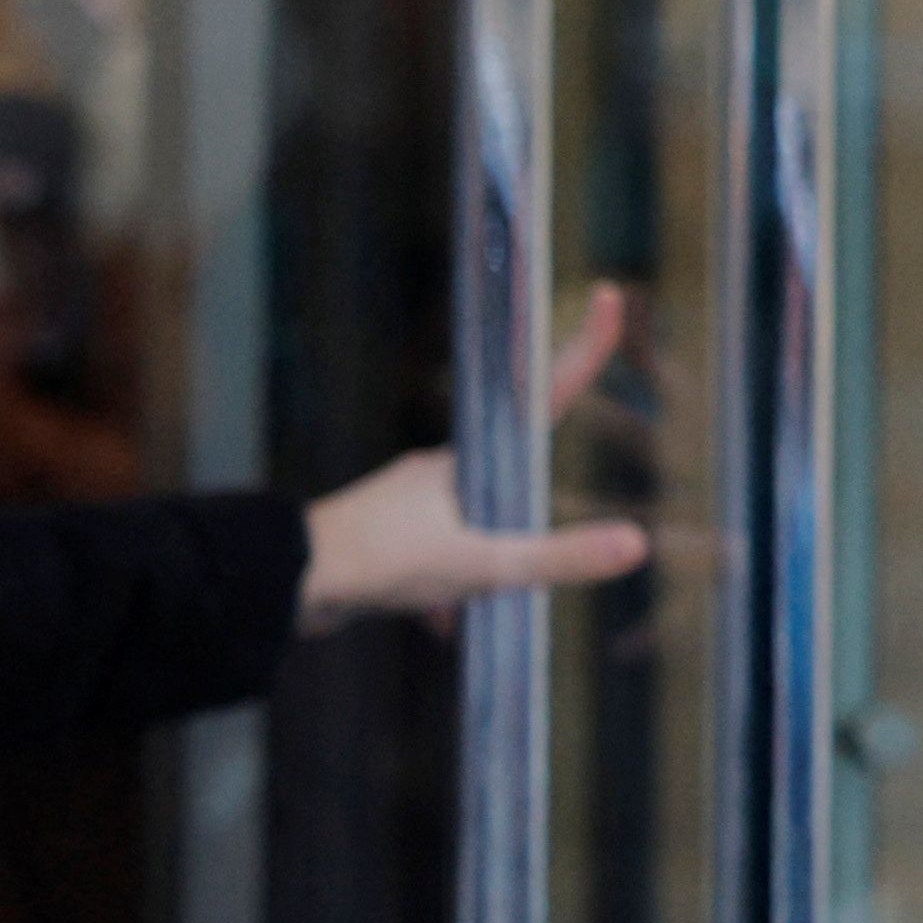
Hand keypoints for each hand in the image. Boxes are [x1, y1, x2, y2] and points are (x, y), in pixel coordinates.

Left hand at [295, 283, 650, 626]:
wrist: (286, 584)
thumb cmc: (379, 562)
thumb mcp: (480, 566)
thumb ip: (556, 558)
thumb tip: (637, 543)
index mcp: (466, 458)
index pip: (543, 396)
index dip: (582, 350)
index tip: (607, 294)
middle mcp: (440, 472)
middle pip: (511, 478)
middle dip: (523, 527)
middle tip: (515, 562)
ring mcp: (412, 504)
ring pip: (473, 529)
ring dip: (479, 571)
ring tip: (460, 611)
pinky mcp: (389, 539)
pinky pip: (436, 563)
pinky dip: (442, 596)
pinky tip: (436, 628)